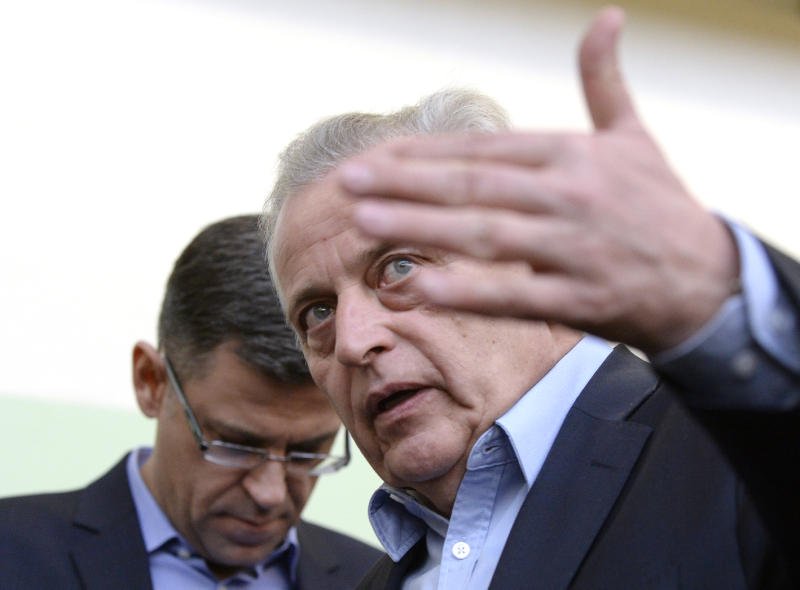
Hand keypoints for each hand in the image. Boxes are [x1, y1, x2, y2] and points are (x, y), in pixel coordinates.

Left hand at [337, 6, 738, 355]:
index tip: (376, 155)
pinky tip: (417, 287)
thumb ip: (605, 81)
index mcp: (571, 154)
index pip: (483, 150)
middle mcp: (567, 195)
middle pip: (472, 187)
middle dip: (404, 183)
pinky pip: (513, 297)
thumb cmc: (657, 204)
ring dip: (420, 227)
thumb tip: (607, 17)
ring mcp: (572, 249)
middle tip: (347, 182)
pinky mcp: (579, 300)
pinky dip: (465, 293)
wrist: (706, 278)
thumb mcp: (633, 135)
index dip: (425, 153)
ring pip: (484, 236)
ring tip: (364, 221)